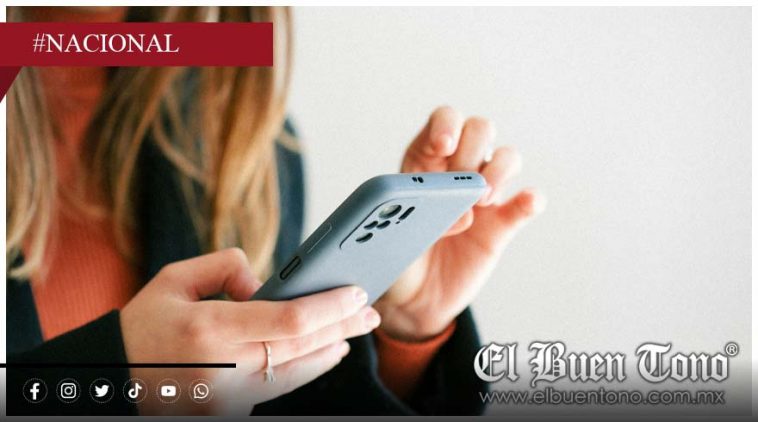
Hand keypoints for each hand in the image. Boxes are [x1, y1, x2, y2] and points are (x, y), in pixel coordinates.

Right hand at [120, 248, 380, 414]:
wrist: (111, 379)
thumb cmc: (143, 325)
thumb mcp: (174, 279)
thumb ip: (224, 268)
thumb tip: (264, 283)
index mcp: (209, 329)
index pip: (289, 320)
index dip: (330, 307)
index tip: (357, 292)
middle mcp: (225, 368)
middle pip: (302, 347)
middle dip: (343, 327)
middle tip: (369, 312)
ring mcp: (229, 397)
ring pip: (296, 373)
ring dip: (330, 351)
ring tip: (352, 331)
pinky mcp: (231, 411)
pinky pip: (279, 387)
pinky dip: (306, 369)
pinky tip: (323, 353)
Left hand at [374, 106, 544, 341]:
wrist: (413, 300)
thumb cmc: (396, 259)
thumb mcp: (390, 236)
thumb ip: (417, 219)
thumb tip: (460, 214)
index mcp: (424, 163)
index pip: (443, 122)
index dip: (446, 125)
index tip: (444, 146)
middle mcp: (457, 171)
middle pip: (480, 130)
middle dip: (473, 150)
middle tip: (462, 183)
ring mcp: (483, 195)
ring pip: (508, 157)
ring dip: (499, 171)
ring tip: (481, 201)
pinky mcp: (502, 223)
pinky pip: (527, 202)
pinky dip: (531, 199)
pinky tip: (525, 203)